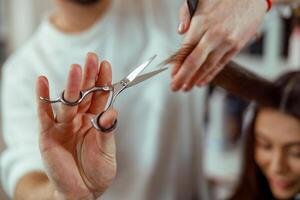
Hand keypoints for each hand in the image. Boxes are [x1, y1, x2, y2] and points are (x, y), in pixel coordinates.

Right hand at [36, 53, 117, 199]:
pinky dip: (43, 98)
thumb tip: (112, 111)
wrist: (82, 191)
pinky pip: (45, 114)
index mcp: (96, 120)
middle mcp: (80, 119)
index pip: (100, 97)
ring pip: (68, 101)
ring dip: (71, 85)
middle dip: (89, 76)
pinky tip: (43, 81)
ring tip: (76, 69)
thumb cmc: (98, 171)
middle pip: (85, 94)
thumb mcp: (107, 151)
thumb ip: (107, 131)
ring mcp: (64, 125)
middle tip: (92, 57)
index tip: (106, 65)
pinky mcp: (48, 134)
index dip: (103, 81)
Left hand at [171, 0, 266, 90]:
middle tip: (175, 88)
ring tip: (186, 88)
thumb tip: (180, 31)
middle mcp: (213, 34)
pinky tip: (202, 82)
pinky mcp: (237, 45)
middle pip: (194, 61)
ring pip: (208, 65)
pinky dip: (211, 74)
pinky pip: (222, 63)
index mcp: (201, 22)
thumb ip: (186, 14)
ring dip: (196, 79)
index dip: (177, 65)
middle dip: (183, 77)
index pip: (185, 49)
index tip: (171, 75)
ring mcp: (226, 41)